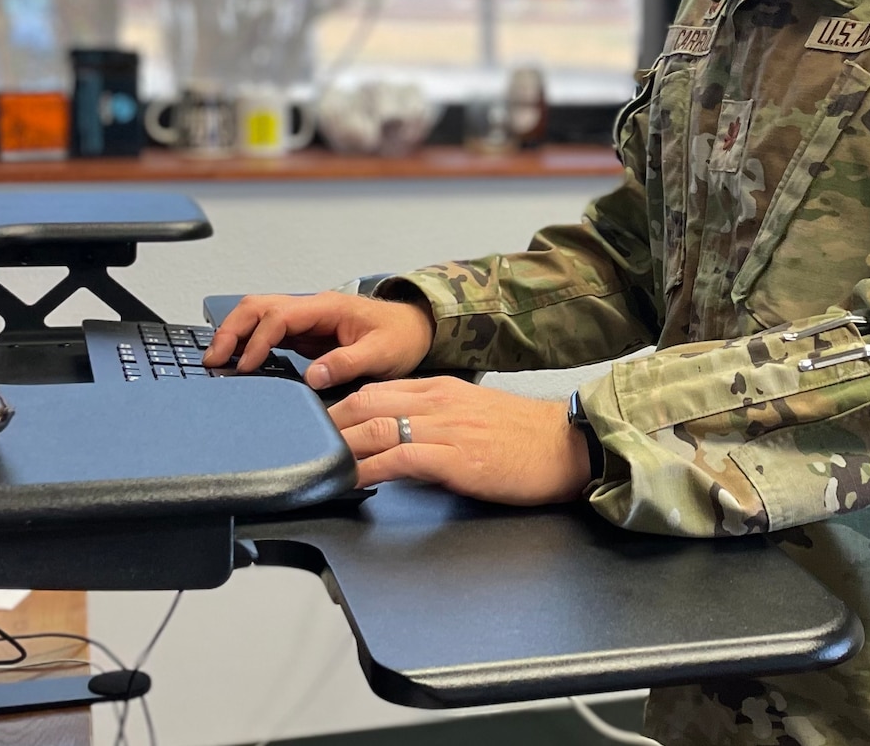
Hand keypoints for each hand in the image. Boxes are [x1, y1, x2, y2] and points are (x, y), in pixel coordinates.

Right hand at [205, 290, 433, 389]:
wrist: (416, 328)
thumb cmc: (401, 336)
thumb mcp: (382, 353)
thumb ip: (348, 362)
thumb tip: (313, 375)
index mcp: (327, 307)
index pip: (280, 316)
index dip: (258, 340)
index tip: (246, 366)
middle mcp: (311, 308)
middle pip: (258, 307)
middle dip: (232, 329)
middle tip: (213, 359)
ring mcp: (305, 320)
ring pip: (258, 315)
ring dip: (234, 333)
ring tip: (216, 360)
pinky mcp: (305, 334)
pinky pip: (268, 332)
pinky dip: (248, 343)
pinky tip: (237, 362)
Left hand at [329, 377, 592, 504]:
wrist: (568, 446)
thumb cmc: (526, 437)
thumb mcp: (475, 415)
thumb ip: (437, 419)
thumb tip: (401, 439)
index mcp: (442, 389)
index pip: (377, 389)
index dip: (341, 407)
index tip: (317, 426)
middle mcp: (438, 401)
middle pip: (366, 402)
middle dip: (328, 425)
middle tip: (301, 446)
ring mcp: (446, 428)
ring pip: (376, 427)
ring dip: (340, 448)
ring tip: (316, 465)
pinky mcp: (456, 458)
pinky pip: (401, 459)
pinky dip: (370, 469)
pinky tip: (352, 481)